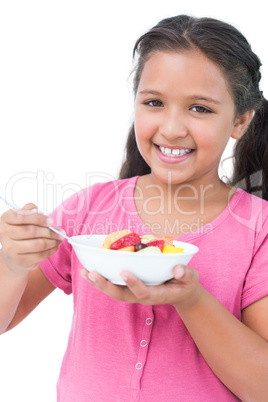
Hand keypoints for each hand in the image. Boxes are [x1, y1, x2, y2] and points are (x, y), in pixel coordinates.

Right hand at [0, 203, 63, 274]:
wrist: (14, 253)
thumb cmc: (22, 230)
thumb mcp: (24, 217)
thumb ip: (31, 210)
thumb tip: (39, 212)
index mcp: (6, 219)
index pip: (21, 217)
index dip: (38, 218)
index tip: (51, 221)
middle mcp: (4, 233)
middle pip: (31, 231)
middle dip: (50, 232)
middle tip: (61, 232)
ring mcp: (10, 248)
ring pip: (38, 244)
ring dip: (53, 242)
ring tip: (59, 239)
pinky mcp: (19, 260)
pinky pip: (40, 255)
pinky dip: (51, 250)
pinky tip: (55, 246)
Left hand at [80, 264, 201, 307]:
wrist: (181, 292)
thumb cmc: (185, 283)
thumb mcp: (191, 278)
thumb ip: (186, 274)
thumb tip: (178, 270)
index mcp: (157, 294)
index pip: (143, 293)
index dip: (133, 284)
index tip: (124, 272)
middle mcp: (142, 296)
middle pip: (121, 295)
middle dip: (106, 285)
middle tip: (92, 273)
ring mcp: (134, 293)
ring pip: (113, 291)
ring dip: (98, 283)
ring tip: (84, 272)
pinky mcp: (129, 289)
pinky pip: (113, 285)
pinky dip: (100, 279)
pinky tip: (89, 271)